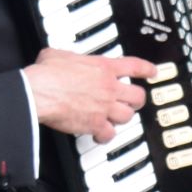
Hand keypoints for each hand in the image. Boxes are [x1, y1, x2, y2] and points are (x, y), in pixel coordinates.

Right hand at [25, 49, 158, 142]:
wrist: (39, 91)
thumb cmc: (46, 73)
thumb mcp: (59, 54)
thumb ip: (69, 57)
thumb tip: (60, 58)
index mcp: (103, 67)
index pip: (134, 66)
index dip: (147, 69)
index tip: (153, 72)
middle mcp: (109, 87)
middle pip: (138, 96)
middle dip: (136, 100)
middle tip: (132, 101)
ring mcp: (104, 107)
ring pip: (128, 116)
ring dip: (122, 118)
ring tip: (114, 118)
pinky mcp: (95, 124)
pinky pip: (109, 134)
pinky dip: (106, 136)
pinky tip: (100, 136)